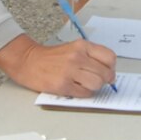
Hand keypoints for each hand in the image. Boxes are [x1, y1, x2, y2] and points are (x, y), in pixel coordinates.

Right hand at [0, 37, 116, 96]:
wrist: (29, 61)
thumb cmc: (51, 57)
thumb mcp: (73, 48)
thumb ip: (91, 57)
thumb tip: (109, 72)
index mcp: (82, 46)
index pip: (110, 57)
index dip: (112, 68)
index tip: (108, 72)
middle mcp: (78, 57)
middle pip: (105, 73)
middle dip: (105, 80)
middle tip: (98, 81)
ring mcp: (70, 71)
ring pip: (97, 84)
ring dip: (94, 87)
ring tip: (85, 84)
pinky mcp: (63, 85)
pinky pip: (84, 93)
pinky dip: (83, 93)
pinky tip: (75, 88)